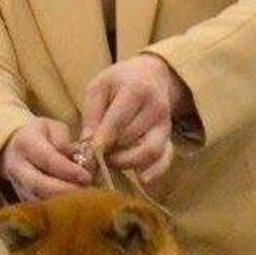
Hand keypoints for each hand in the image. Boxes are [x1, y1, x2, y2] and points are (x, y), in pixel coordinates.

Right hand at [0, 117, 93, 200]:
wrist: (15, 148)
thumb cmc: (43, 137)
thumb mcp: (55, 129)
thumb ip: (66, 143)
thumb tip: (76, 162)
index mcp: (26, 142)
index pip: (47, 159)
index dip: (68, 170)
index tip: (87, 177)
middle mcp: (16, 165)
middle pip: (38, 184)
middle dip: (64, 191)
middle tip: (87, 194)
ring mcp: (16, 184)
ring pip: (37, 199)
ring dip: (61, 204)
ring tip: (83, 202)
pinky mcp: (20, 198)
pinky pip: (37, 208)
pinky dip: (56, 210)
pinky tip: (73, 208)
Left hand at [80, 55, 191, 183]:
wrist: (151, 75)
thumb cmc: (119, 82)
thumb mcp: (99, 88)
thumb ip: (91, 115)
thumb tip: (85, 147)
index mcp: (136, 90)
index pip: (117, 121)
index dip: (101, 142)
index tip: (86, 156)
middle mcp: (156, 108)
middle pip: (131, 139)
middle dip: (110, 152)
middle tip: (92, 158)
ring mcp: (165, 125)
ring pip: (149, 152)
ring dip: (126, 163)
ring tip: (109, 161)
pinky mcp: (170, 138)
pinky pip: (166, 159)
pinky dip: (155, 172)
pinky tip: (140, 179)